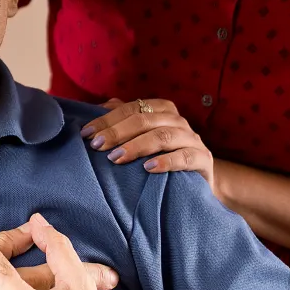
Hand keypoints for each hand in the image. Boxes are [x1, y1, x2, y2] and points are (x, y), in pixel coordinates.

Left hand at [80, 98, 216, 192]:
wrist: (199, 180)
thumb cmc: (164, 156)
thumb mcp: (143, 137)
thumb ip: (125, 120)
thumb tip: (98, 109)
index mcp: (162, 110)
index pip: (131, 108)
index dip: (107, 120)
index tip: (86, 133)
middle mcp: (177, 121)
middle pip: (144, 120)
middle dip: (117, 132)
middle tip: (97, 146)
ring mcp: (192, 139)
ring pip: (163, 136)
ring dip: (137, 146)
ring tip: (116, 157)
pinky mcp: (203, 159)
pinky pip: (185, 157)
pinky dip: (166, 161)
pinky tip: (148, 168)